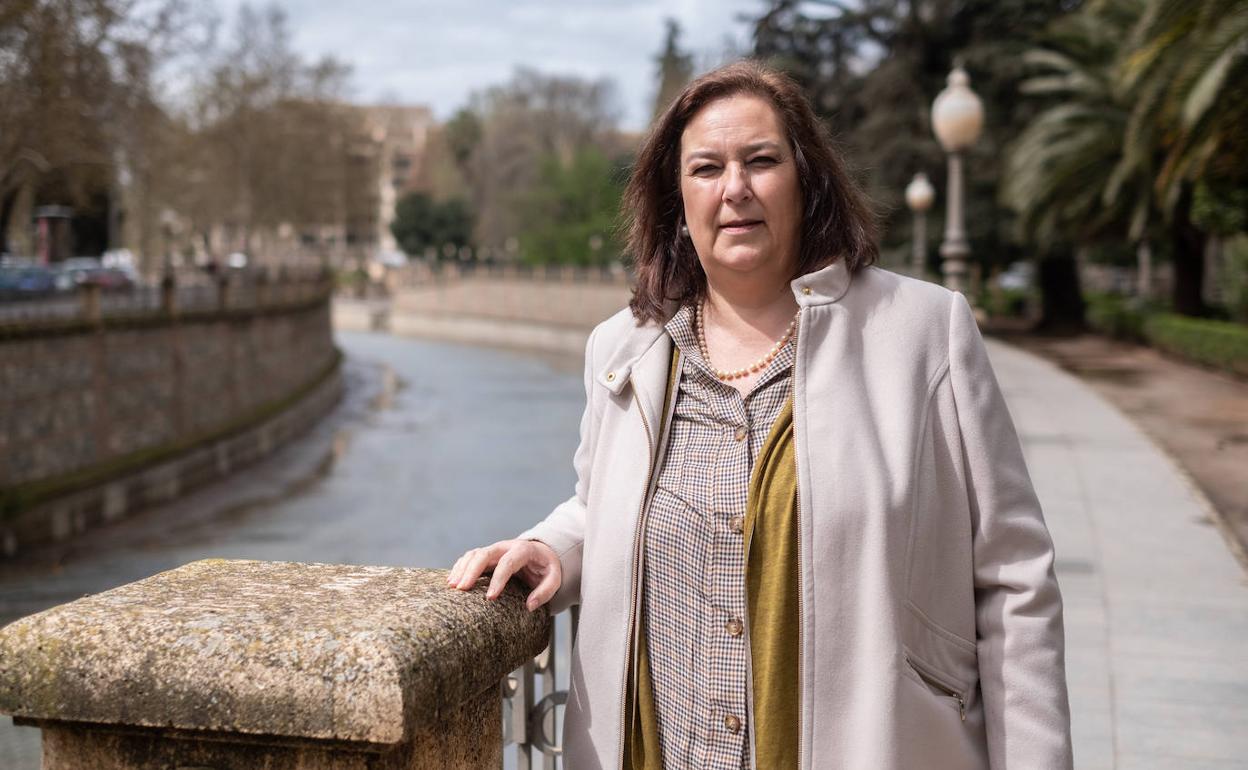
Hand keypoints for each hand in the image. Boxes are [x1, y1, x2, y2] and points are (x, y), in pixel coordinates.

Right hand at [447, 539, 561, 611]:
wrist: (541, 553)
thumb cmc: (546, 568)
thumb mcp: (554, 579)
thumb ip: (545, 592)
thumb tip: (529, 605)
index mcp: (523, 550)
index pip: (508, 562)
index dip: (498, 579)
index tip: (490, 597)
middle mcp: (505, 547)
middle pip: (484, 554)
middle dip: (471, 571)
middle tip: (462, 589)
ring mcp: (494, 550)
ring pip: (473, 554)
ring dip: (462, 569)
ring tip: (453, 587)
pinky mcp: (486, 555)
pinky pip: (469, 558)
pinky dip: (459, 567)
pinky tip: (452, 581)